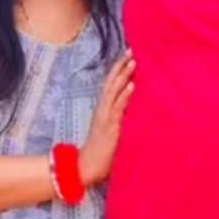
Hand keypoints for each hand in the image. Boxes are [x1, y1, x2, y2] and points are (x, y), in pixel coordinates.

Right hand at [79, 51, 135, 187]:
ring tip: (132, 61)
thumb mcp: (111, 133)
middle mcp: (103, 111)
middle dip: (120, 66)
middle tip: (130, 50)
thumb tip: (127, 112)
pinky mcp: (109, 127)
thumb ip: (117, 121)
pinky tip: (131, 84)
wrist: (86, 169)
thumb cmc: (99, 154)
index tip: (127, 57)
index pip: (111, 86)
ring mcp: (105, 118)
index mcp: (103, 111)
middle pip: (111, 83)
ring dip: (123, 75)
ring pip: (114, 91)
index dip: (118, 71)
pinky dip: (124, 95)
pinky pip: (117, 108)